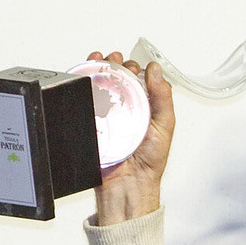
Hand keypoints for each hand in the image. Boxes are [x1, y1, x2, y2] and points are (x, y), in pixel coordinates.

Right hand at [89, 54, 173, 225]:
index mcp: (144, 107)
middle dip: (115, 63)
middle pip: (116, 78)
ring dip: (98, 68)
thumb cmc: (148, 161)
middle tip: (116, 61)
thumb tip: (157, 72)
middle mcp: (125, 109)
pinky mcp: (90, 121)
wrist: (126, 184)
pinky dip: (82, 83)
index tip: (134, 64)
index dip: (135, 68)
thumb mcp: (163, 126)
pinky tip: (84, 74)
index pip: (138, 80)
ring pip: (99, 85)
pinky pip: (83, 100)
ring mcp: (105, 115)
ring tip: (100, 60)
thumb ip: (163, 99)